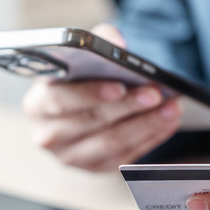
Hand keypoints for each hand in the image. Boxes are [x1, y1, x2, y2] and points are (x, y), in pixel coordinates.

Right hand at [21, 24, 182, 171]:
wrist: (80, 107)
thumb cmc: (79, 79)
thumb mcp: (82, 56)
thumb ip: (98, 41)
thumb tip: (118, 43)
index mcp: (38, 103)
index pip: (60, 99)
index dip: (90, 93)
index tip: (119, 85)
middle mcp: (49, 134)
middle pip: (92, 121)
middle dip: (128, 106)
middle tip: (156, 93)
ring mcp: (71, 156)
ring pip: (112, 142)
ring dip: (146, 124)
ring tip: (171, 107)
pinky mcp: (95, 168)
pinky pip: (126, 156)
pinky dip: (150, 138)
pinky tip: (168, 122)